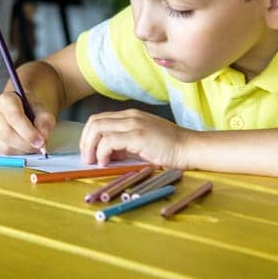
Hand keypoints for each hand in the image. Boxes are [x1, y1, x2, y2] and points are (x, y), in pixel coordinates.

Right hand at [0, 90, 53, 154]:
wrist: (18, 107)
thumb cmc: (28, 107)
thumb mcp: (41, 109)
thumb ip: (44, 121)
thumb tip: (42, 136)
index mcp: (5, 99)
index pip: (14, 117)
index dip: (28, 132)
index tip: (40, 142)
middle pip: (7, 134)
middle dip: (26, 144)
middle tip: (39, 147)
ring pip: (4, 146)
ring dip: (22, 150)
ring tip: (31, 146)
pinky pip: (1, 151)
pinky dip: (16, 152)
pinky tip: (22, 146)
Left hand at [81, 108, 195, 168]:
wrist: (191, 148)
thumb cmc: (170, 149)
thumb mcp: (142, 144)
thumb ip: (124, 146)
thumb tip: (105, 154)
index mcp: (131, 116)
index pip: (99, 119)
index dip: (89, 136)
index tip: (89, 152)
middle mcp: (130, 116)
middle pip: (94, 122)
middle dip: (85, 141)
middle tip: (87, 158)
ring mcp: (134, 124)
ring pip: (97, 128)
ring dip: (90, 146)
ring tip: (93, 161)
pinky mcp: (138, 135)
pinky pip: (109, 141)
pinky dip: (102, 152)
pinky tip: (106, 162)